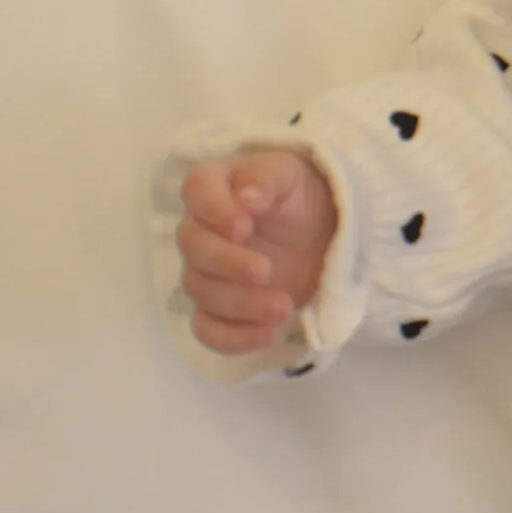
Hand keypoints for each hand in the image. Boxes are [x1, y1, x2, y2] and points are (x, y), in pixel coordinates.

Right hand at [177, 149, 338, 355]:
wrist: (318, 235)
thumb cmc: (297, 196)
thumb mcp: (291, 175)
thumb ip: (266, 179)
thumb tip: (247, 198)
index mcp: (214, 188)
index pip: (196, 191)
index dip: (214, 211)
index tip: (245, 226)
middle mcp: (200, 230)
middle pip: (192, 248)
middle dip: (227, 263)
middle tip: (265, 271)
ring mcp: (206, 273)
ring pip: (202, 292)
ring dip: (241, 304)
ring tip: (283, 306)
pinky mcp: (219, 308)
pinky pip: (208, 330)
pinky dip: (232, 338)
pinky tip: (266, 335)